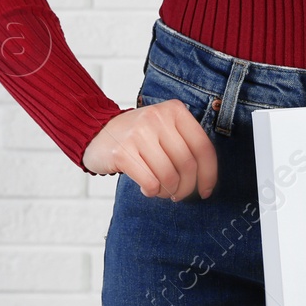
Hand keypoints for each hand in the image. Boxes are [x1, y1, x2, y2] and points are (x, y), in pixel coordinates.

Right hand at [83, 101, 218, 200]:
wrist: (96, 131)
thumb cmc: (137, 136)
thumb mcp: (165, 128)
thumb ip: (186, 144)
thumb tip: (207, 179)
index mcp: (175, 110)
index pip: (203, 147)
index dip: (209, 174)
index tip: (205, 190)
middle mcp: (158, 117)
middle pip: (187, 164)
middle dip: (186, 187)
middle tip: (179, 195)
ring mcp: (138, 133)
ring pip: (169, 175)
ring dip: (168, 191)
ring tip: (161, 191)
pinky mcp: (122, 151)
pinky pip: (150, 182)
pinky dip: (152, 191)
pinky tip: (147, 188)